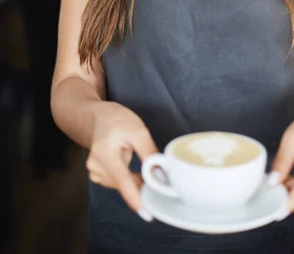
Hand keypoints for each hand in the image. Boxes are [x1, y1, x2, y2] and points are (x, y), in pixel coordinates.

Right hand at [86, 101, 157, 219]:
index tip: (147, 214)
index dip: (135, 198)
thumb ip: (149, 153)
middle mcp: (95, 165)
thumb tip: (160, 175)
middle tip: (156, 177)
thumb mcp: (138, 131)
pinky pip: (116, 183)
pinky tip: (128, 165)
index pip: (122, 180)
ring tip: (139, 162)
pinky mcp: (96, 175)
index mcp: (105, 152)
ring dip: (134, 181)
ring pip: (121, 185)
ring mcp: (94, 171)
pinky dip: (126, 179)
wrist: (98, 117)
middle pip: (123, 184)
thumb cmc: (119, 121)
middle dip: (140, 184)